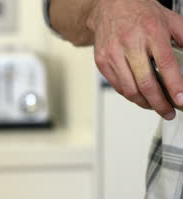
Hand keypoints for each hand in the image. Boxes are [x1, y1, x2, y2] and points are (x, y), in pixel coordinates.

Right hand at [88, 0, 182, 118]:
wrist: (109, 5)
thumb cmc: (138, 12)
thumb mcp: (169, 19)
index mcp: (151, 32)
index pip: (166, 65)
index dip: (175, 86)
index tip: (181, 100)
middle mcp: (130, 44)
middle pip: (146, 83)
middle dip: (159, 103)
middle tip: (168, 111)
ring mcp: (113, 54)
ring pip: (129, 89)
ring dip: (144, 103)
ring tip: (153, 106)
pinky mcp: (101, 61)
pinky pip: (117, 86)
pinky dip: (129, 95)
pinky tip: (138, 95)